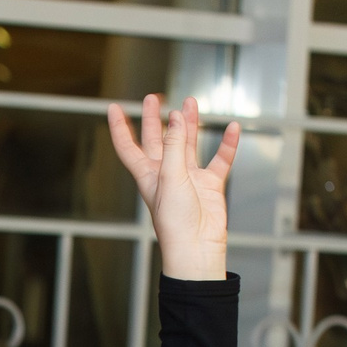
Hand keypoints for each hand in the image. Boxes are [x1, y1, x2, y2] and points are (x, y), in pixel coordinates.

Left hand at [106, 94, 238, 280]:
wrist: (197, 248)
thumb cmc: (175, 222)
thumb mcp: (171, 177)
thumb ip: (175, 144)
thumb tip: (176, 116)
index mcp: (147, 175)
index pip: (127, 146)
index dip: (119, 127)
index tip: (113, 108)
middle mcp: (166, 174)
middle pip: (157, 140)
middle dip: (154, 119)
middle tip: (153, 98)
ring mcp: (189, 179)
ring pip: (188, 145)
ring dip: (189, 124)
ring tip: (191, 102)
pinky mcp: (210, 186)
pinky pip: (219, 160)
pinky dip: (226, 144)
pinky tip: (233, 128)